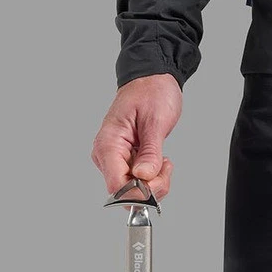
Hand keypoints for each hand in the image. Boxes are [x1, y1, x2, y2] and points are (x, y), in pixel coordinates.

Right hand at [91, 73, 181, 202]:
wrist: (152, 77)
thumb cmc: (151, 91)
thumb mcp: (156, 120)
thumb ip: (150, 151)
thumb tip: (144, 177)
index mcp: (109, 143)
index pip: (116, 186)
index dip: (138, 193)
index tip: (158, 181)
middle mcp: (106, 153)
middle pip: (124, 191)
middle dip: (150, 187)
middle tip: (165, 166)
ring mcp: (113, 157)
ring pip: (131, 189)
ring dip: (152, 181)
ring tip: (162, 159)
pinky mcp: (122, 158)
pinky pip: (135, 179)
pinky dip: (150, 175)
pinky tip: (157, 160)